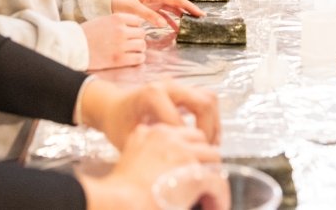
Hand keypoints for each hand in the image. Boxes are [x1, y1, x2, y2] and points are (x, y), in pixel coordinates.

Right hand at [77, 124, 222, 209]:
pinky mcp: (194, 173)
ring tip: (209, 197)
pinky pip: (217, 183)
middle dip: (204, 163)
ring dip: (213, 179)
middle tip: (203, 183)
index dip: (188, 154)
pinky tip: (215, 206)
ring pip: (213, 160)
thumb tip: (164, 168)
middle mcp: (169, 138)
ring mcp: (183, 154)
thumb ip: (146, 155)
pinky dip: (219, 197)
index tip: (188, 170)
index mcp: (151, 133)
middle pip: (200, 143)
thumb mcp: (129, 160)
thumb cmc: (117, 193)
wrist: (115, 204)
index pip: (181, 135)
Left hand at [78, 79, 220, 146]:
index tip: (187, 160)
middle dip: (208, 131)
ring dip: (214, 124)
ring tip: (209, 145)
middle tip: (205, 152)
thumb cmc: (118, 123)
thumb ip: (151, 147)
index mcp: (153, 94)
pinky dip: (211, 119)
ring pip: (210, 99)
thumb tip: (175, 161)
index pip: (181, 120)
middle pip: (204, 102)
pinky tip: (206, 138)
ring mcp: (179, 86)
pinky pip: (206, 100)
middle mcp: (169, 85)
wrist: (113, 107)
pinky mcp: (184, 91)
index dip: (187, 143)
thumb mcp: (128, 139)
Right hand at [80, 13, 147, 69]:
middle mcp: (121, 30)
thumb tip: (134, 26)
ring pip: (142, 45)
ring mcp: (121, 45)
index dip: (134, 27)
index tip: (130, 32)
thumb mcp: (103, 21)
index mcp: (117, 18)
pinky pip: (139, 58)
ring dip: (138, 49)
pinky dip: (137, 59)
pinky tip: (131, 59)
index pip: (138, 21)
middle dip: (137, 38)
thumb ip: (118, 22)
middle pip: (142, 33)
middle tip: (130, 43)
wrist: (73, 47)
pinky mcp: (119, 59)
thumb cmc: (86, 34)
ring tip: (131, 51)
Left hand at [111, 0, 203, 29]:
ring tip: (190, 25)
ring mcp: (154, 3)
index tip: (198, 13)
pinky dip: (171, 21)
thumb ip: (147, 15)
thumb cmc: (119, 0)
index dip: (188, 6)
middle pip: (177, 3)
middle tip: (200, 19)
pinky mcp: (150, 9)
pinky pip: (164, 15)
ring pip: (172, 9)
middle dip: (189, 10)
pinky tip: (175, 29)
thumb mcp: (132, 8)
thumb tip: (163, 24)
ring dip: (181, 16)